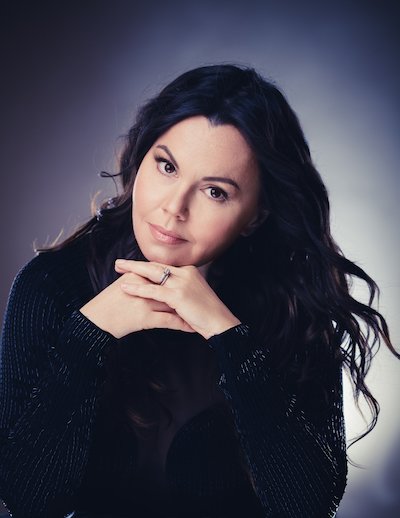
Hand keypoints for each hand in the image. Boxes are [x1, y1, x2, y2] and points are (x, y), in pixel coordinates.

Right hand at [79, 269, 194, 338]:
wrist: (95, 320)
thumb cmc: (108, 305)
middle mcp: (143, 286)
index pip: (163, 276)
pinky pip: (169, 320)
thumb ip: (140, 281)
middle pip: (170, 288)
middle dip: (186, 295)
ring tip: (199, 314)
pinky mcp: (145, 317)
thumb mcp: (123, 286)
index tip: (190, 287)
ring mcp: (145, 301)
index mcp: (138, 276)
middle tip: (200, 300)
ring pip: (173, 304)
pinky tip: (191, 327)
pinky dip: (182, 324)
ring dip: (188, 310)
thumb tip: (154, 280)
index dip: (177, 283)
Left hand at [116, 259, 240, 339]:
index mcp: (189, 271)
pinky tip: (126, 287)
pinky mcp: (178, 294)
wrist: (219, 322)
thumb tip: (163, 292)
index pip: (163, 266)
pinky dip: (138, 288)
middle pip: (156, 265)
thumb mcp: (192, 296)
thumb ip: (179, 290)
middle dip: (135, 264)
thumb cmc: (206, 314)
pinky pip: (153, 289)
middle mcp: (185, 273)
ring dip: (133, 270)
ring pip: (152, 273)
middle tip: (119, 263)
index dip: (146, 266)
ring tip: (118, 269)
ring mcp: (182, 282)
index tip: (132, 266)